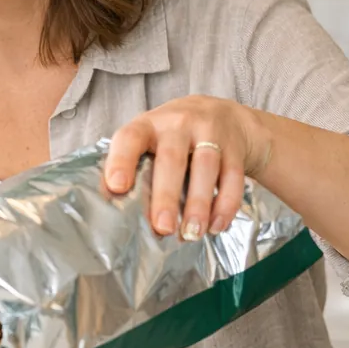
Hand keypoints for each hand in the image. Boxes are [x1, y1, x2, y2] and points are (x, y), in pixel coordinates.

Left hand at [103, 95, 271, 240]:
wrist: (223, 114)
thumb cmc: (172, 136)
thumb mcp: (150, 138)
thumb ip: (134, 164)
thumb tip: (113, 205)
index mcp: (148, 125)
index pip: (130, 138)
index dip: (121, 161)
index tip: (116, 187)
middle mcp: (178, 124)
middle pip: (171, 159)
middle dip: (166, 195)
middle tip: (162, 228)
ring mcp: (210, 132)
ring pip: (205, 167)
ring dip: (199, 204)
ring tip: (191, 233)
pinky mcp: (235, 147)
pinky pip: (233, 177)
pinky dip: (226, 204)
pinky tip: (215, 226)